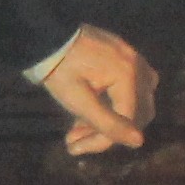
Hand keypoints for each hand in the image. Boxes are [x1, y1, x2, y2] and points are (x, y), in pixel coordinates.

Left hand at [42, 26, 157, 153]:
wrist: (45, 36)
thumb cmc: (59, 68)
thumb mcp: (77, 100)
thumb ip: (107, 122)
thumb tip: (139, 142)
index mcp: (128, 75)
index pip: (126, 121)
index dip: (101, 141)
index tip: (72, 148)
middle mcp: (138, 66)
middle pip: (135, 112)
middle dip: (105, 131)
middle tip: (76, 139)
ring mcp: (133, 59)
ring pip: (133, 102)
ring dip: (110, 119)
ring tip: (76, 128)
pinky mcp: (123, 56)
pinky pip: (130, 87)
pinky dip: (113, 103)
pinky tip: (90, 110)